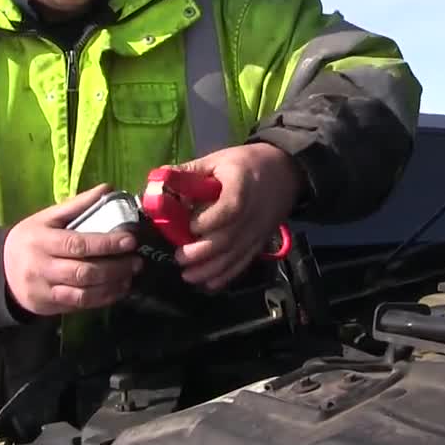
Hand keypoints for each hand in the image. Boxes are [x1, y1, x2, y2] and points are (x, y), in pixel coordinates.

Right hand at [3, 185, 143, 315]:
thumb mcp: (47, 217)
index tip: (130, 241)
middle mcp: (42, 267)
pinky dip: (102, 299)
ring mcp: (45, 290)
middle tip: (136, 261)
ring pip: (83, 293)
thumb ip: (78, 204)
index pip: (78, 244)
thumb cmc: (30, 239)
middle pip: (83, 272)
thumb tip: (108, 188)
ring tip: (130, 276)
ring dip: (112, 286)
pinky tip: (117, 289)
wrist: (0, 270)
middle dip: (115, 268)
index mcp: (42, 241)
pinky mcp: (49, 307)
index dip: (106, 244)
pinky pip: (79, 305)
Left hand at [172, 143, 302, 291]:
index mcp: (241, 186)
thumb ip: (190, 172)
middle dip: (201, 253)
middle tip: (179, 257)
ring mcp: (258, 230)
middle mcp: (252, 212)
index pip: (229, 208)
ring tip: (188, 276)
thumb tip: (158, 182)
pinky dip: (227, 276)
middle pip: (229, 238)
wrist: (286, 170)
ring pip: (235, 255)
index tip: (189, 227)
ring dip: (211, 270)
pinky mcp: (261, 241)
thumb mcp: (219, 160)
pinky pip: (244, 262)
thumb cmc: (247, 163)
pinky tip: (209, 284)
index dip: (207, 221)